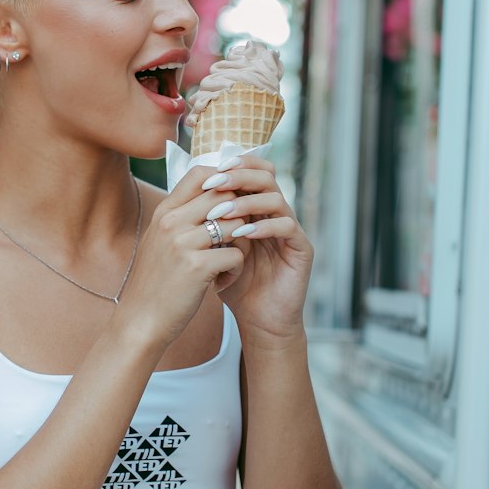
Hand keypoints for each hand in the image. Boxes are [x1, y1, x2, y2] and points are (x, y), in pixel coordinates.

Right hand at [117, 166, 248, 355]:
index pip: (201, 174)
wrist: (139, 322)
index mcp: (164, 212)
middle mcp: (171, 221)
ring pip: (235, 223)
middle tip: (237, 236)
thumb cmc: (155, 284)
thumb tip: (212, 197)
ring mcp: (183, 243)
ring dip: (241, 242)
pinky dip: (236, 269)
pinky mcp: (197, 267)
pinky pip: (236, 254)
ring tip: (230, 261)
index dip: (225, 181)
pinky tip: (223, 282)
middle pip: (224, 195)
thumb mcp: (159, 242)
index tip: (232, 202)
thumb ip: (180, 218)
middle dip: (240, 213)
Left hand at [194, 160, 312, 338]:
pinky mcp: (302, 248)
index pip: (250, 173)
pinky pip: (288, 226)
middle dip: (239, 176)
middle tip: (216, 182)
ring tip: (223, 212)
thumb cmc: (233, 284)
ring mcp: (290, 230)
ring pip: (276, 198)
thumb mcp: (214, 248)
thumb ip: (208, 223)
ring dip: (247, 202)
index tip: (207, 173)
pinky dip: (265, 226)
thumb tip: (186, 191)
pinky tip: (245, 233)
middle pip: (266, 177)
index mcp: (256, 210)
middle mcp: (275, 214)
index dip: (232, 167)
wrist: (257, 321)